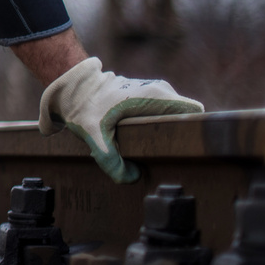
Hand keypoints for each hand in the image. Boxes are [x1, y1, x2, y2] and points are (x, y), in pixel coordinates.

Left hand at [37, 57, 202, 182]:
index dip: (192, 130)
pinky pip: (161, 111)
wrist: (70, 86)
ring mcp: (154, 89)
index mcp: (156, 96)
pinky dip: (154, 123)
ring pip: (172, 115)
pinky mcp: (146, 93)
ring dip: (163, 130)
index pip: (194, 112)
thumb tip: (132, 178)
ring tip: (146, 144)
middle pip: (184, 117)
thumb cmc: (83, 106)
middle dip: (176, 134)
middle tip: (158, 151)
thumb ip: (110, 160)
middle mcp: (160, 90)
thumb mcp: (92, 135)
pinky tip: (138, 135)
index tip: (180, 147)